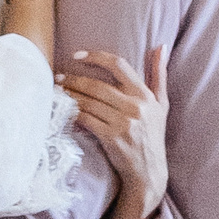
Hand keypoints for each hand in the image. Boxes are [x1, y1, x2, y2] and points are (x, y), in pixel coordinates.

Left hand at [62, 46, 168, 215]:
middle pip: (97, 85)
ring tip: (57, 91)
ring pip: (89, 102)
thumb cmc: (153, 136)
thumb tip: (161, 46)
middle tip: (58, 77)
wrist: (149, 172)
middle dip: (74, 79)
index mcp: (145, 95)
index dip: (96, 56)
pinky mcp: (111, 138)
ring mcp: (123, 123)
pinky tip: (64, 109)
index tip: (77, 55)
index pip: (119, 65)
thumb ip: (159, 74)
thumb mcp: (161, 104)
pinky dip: (73, 113)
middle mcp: (135, 106)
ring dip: (70, 95)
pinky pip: (86, 120)